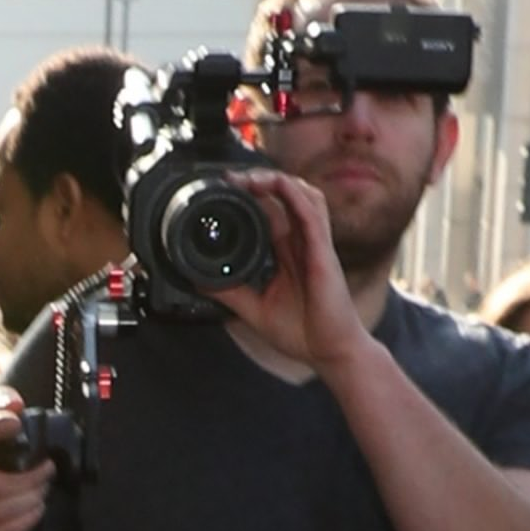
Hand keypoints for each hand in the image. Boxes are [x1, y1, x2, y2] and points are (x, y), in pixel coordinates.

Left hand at [212, 165, 366, 379]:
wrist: (329, 352)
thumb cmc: (303, 332)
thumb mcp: (254, 309)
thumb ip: (230, 293)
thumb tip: (200, 282)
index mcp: (287, 252)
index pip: (270, 212)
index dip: (250, 196)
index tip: (225, 190)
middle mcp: (301, 242)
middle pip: (283, 196)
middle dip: (258, 181)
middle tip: (231, 179)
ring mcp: (314, 243)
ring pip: (300, 195)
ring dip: (276, 180)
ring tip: (251, 178)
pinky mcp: (323, 251)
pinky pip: (312, 213)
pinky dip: (295, 196)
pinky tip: (279, 186)